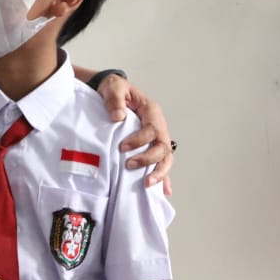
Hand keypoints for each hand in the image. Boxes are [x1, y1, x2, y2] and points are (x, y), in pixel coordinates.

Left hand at [96, 73, 174, 194]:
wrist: (113, 91)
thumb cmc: (115, 89)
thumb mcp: (113, 88)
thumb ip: (115, 100)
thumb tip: (118, 117)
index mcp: (150, 111)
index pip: (152, 129)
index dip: (139, 140)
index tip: (122, 147)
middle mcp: (157, 125)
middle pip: (163, 146)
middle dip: (149, 159)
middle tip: (130, 165)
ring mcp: (156, 137)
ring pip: (165, 157)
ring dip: (159, 172)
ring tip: (147, 185)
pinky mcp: (150, 145)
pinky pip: (161, 162)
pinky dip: (164, 177)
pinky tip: (164, 191)